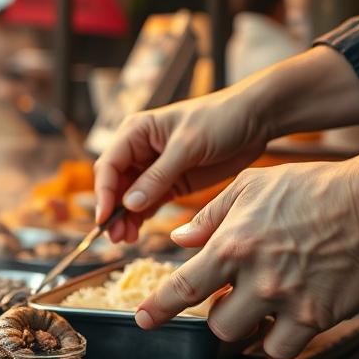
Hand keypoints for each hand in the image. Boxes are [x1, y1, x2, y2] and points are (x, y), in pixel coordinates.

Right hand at [94, 86, 271, 241]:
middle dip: (113, 210)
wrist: (254, 120)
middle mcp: (140, 150)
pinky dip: (141, 218)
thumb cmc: (219, 119)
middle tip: (116, 236)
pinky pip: (148, 203)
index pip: (109, 165)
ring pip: (129, 198)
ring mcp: (155, 168)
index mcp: (136, 132)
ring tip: (126, 239)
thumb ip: (158, 176)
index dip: (104, 193)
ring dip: (125, 218)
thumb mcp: (188, 146)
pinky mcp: (171, 182)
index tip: (105, 218)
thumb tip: (130, 204)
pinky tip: (138, 232)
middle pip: (115, 185)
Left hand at [136, 155, 358, 358]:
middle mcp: (256, 278)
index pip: (184, 287)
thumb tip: (181, 238)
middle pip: (216, 322)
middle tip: (236, 294)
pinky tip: (289, 316)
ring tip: (263, 303)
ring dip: (248, 325)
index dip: (159, 308)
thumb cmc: (314, 189)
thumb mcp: (253, 187)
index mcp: (233, 245)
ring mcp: (287, 301)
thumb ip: (212, 216)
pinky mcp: (318, 317)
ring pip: (245, 336)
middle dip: (220, 312)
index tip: (144, 320)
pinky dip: (281, 338)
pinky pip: (284, 347)